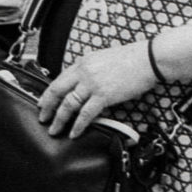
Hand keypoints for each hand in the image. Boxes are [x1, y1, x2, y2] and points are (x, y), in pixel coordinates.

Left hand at [37, 40, 155, 138]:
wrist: (148, 59)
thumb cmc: (132, 58)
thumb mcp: (104, 58)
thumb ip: (91, 70)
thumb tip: (83, 83)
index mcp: (83, 62)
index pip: (59, 79)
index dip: (49, 93)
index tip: (43, 102)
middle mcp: (84, 72)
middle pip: (57, 91)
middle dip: (47, 107)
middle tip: (43, 118)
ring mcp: (92, 84)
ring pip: (68, 104)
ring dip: (60, 119)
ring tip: (55, 130)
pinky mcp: (104, 95)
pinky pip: (86, 114)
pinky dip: (78, 125)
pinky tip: (74, 132)